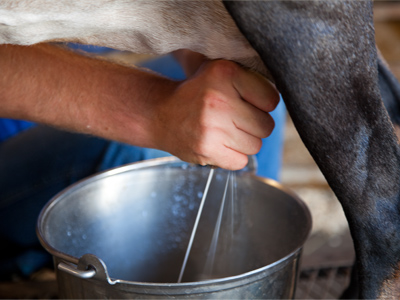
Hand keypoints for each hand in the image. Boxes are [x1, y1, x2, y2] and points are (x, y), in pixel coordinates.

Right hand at [152, 59, 278, 169]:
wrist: (160, 114)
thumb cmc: (196, 93)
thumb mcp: (217, 71)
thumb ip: (249, 76)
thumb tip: (286, 91)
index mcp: (225, 73)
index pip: (272, 100)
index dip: (264, 104)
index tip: (250, 103)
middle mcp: (218, 99)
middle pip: (266, 126)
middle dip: (255, 125)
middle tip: (236, 120)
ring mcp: (212, 127)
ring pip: (255, 145)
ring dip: (244, 142)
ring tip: (225, 131)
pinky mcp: (206, 149)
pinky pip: (240, 161)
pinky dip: (233, 156)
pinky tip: (219, 144)